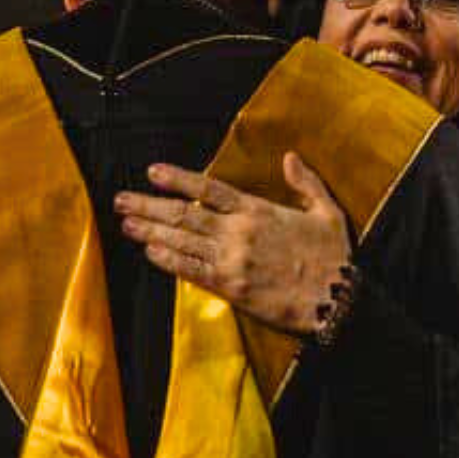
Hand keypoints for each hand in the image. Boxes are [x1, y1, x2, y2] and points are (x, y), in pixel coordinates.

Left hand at [115, 153, 353, 337]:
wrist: (336, 300)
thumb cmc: (333, 256)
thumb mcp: (327, 212)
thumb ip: (306, 183)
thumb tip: (290, 157)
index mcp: (258, 211)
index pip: (209, 189)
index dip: (179, 179)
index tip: (153, 172)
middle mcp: (239, 232)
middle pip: (185, 214)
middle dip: (150, 206)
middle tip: (122, 200)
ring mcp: (232, 260)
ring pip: (182, 242)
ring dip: (150, 231)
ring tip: (126, 223)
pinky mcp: (231, 287)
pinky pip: (192, 271)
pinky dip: (169, 261)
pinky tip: (150, 252)